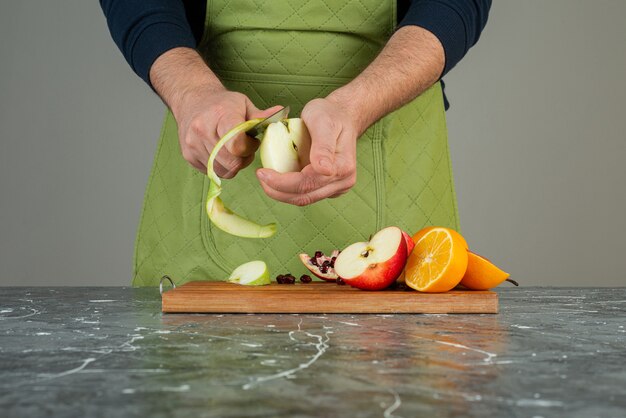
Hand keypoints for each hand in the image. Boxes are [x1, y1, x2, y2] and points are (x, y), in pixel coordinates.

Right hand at [149, 47, 280, 177]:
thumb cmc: (222, 103)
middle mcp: (202, 131)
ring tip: (234, 150)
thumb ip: (261, 115)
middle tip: (245, 147)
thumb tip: (282, 113)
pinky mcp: (188, 156)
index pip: (236, 145)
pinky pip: (212, 172)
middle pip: (231, 162)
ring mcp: (193, 145)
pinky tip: (222, 152)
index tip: (252, 140)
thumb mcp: (243, 103)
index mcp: (220, 116)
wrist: (192, 100)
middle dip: (244, 159)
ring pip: (223, 171)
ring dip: (234, 165)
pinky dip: (221, 166)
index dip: (249, 148)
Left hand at [255, 97, 359, 205]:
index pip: (307, 183)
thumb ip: (323, 147)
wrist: (341, 116)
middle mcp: (343, 182)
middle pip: (304, 196)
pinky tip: (278, 177)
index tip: (262, 173)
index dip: (281, 183)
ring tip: (266, 178)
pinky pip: (306, 194)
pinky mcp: (329, 188)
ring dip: (281, 192)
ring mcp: (337, 187)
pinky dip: (289, 189)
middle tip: (260, 176)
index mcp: (342, 168)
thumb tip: (324, 170)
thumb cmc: (330, 114)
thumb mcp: (323, 123)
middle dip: (277, 190)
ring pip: (304, 199)